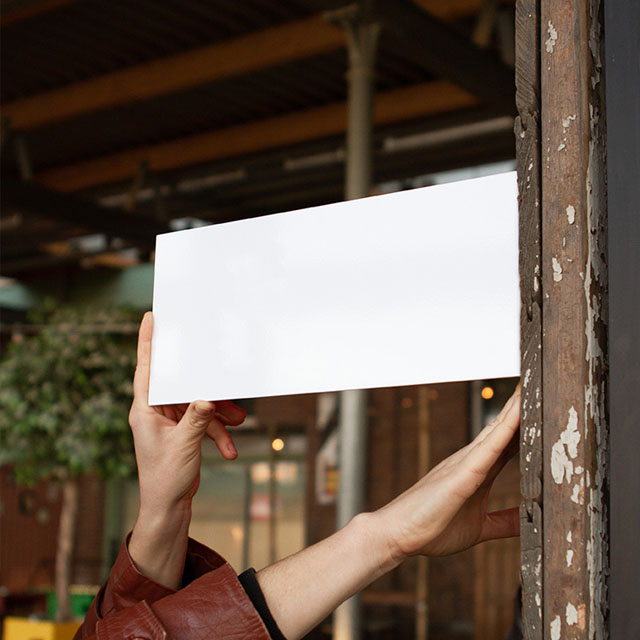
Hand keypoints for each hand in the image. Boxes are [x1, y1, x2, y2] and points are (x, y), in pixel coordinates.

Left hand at [128, 312, 245, 587]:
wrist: (168, 508)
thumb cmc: (164, 479)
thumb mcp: (183, 446)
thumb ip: (196, 419)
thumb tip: (208, 398)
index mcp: (144, 410)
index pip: (145, 369)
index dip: (147, 342)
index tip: (151, 317)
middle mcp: (155, 411)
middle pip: (181, 384)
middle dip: (206, 385)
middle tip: (218, 365)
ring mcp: (169, 422)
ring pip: (197, 403)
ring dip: (218, 412)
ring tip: (238, 420)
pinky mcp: (183, 432)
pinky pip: (203, 421)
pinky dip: (217, 431)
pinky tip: (230, 448)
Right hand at [256, 386, 520, 639]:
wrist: (398, 533)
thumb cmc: (432, 527)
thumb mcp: (480, 528)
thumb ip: (503, 521)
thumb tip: (528, 519)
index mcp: (476, 471)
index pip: (507, 443)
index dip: (526, 426)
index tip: (545, 407)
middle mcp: (471, 459)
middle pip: (503, 427)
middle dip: (523, 406)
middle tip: (541, 380)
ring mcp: (466, 462)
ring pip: (498, 429)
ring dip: (517, 408)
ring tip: (535, 384)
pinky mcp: (462, 472)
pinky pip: (489, 447)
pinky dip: (506, 428)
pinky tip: (520, 413)